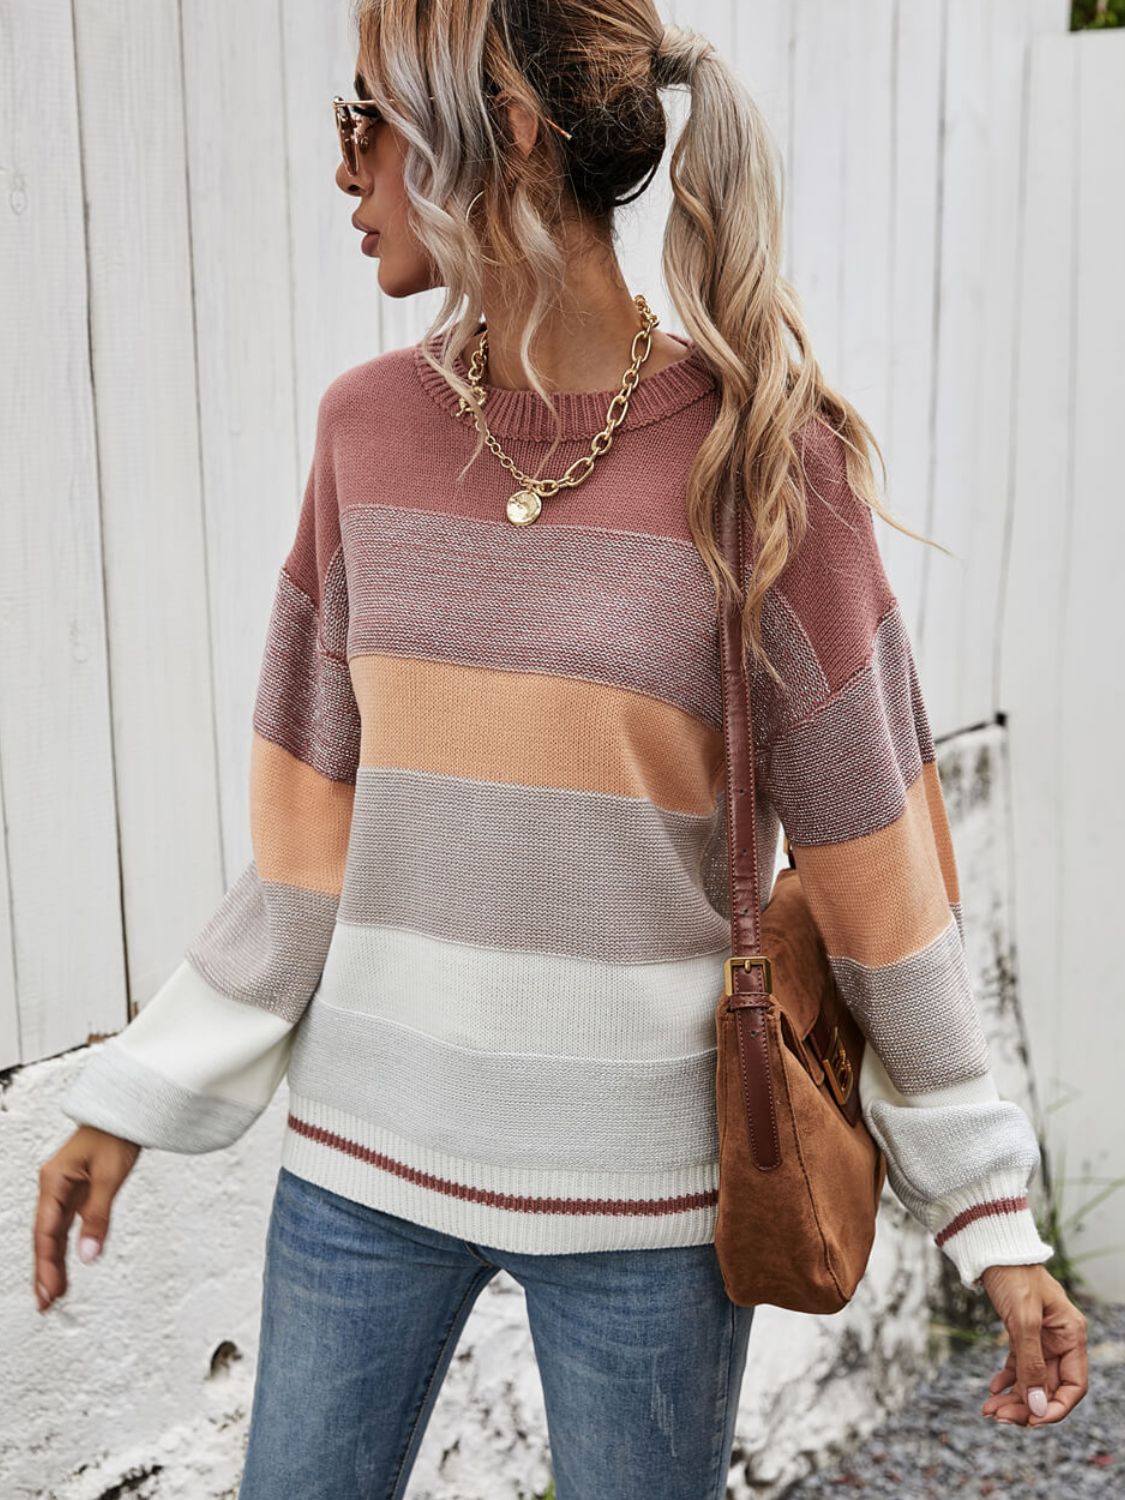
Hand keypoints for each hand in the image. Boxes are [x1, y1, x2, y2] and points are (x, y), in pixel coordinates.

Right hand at [33, 1126, 140, 1310]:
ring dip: (53, 1262)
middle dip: (44, 1270)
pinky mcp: (76, 1191)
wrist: (127, 1113)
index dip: (46, 1264)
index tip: (49, 1291)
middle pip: (44, 1236)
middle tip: (46, 1303)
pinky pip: (65, 1224)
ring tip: (54, 1293)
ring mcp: (63, 1190)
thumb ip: (98, 1217)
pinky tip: (67, 1265)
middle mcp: (54, 1187)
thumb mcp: (110, 1177)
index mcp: (54, 1181)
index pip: (46, 1231)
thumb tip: (88, 1255)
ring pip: (53, 1233)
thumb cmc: (116, 1134)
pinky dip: (65, 1246)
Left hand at [978, 1262, 1088, 1425]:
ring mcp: (1041, 1338)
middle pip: (1049, 1387)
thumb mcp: (1024, 1320)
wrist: (992, 1249)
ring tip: (989, 1409)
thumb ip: (1031, 1363)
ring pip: (1031, 1379)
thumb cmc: (1014, 1276)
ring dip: (1013, 1397)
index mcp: (1072, 1336)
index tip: (1031, 1421)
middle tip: (999, 1417)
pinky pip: (1018, 1365)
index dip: (1054, 1408)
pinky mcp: (1022, 1333)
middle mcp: (1060, 1340)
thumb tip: (1037, 1404)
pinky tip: (992, 1389)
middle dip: (1027, 1406)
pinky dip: (1007, 1380)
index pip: (1073, 1386)